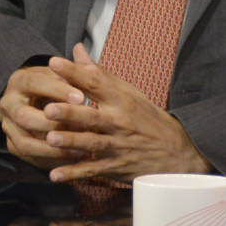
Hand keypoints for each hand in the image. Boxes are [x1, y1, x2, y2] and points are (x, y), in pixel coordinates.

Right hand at [0, 65, 93, 169]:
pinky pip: (29, 157)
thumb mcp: (58, 75)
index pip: (34, 83)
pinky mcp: (12, 145)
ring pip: (25, 143)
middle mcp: (8, 104)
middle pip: (24, 116)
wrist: (29, 100)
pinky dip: (52, 160)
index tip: (82, 98)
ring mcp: (8, 127)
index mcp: (19, 81)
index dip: (57, 90)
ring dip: (53, 149)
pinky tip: (72, 159)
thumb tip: (89, 70)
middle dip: (52, 124)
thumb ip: (73, 73)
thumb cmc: (51, 86)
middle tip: (79, 128)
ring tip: (80, 150)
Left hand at [39, 44, 211, 182]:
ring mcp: (117, 146)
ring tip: (50, 140)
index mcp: (120, 100)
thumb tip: (76, 50)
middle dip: (70, 113)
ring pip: (91, 143)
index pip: (96, 83)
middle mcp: (118, 122)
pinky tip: (54, 175)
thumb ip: (99, 73)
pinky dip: (74, 173)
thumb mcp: (128, 92)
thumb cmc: (147, 119)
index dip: (75, 73)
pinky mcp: (115, 167)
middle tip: (48, 109)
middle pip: (92, 116)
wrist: (177, 154)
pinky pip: (92, 170)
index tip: (53, 63)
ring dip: (70, 142)